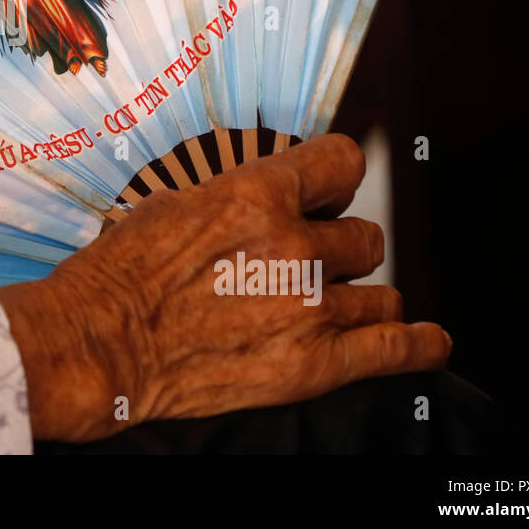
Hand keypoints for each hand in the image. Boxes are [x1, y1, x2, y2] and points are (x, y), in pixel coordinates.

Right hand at [0, 134, 450, 442]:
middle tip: (311, 263)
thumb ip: (231, 201)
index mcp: (256, 196)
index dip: (336, 177)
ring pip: (382, 292)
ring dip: (359, 298)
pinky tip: (427, 340)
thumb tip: (256, 200)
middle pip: (365, 236)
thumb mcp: (171, 208)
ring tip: (336, 306)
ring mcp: (309, 308)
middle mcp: (294, 247)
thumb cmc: (119, 276)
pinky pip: (396, 349)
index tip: (331, 189)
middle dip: (341, 248)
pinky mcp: (312, 365)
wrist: (100, 344)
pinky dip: (419, 344)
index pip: (342, 162)